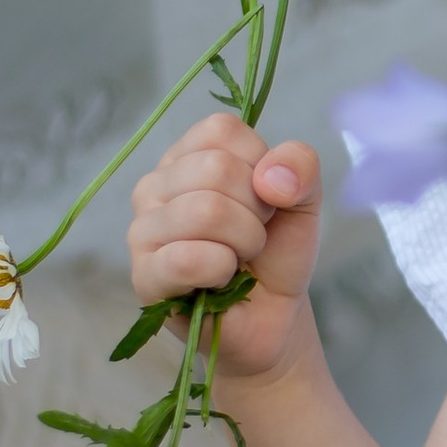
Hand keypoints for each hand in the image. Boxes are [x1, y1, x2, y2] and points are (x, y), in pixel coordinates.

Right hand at [127, 113, 322, 385]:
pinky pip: (186, 258)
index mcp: (187, 155)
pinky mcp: (143, 275)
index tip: (265, 199)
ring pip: (204, 210)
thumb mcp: (304, 198)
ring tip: (239, 258)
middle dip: (257, 210)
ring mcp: (142, 230)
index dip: (261, 167)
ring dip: (245, 241)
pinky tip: (221, 279)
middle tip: (254, 237)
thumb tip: (271, 177)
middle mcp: (154, 185)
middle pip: (216, 169)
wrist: (273, 315)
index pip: (222, 131)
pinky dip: (221, 270)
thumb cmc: (277, 250)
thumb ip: (300, 166)